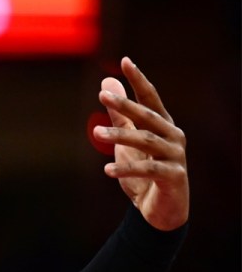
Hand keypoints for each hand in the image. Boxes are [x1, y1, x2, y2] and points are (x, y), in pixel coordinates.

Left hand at [94, 57, 188, 230]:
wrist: (160, 210)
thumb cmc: (143, 172)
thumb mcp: (127, 141)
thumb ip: (119, 115)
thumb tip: (106, 84)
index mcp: (163, 125)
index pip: (151, 98)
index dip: (139, 80)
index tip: (125, 61)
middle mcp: (173, 136)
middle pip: (148, 117)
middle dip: (126, 105)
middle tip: (102, 96)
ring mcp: (175, 156)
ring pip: (147, 141)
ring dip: (120, 136)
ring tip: (96, 133)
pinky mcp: (173, 177)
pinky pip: (148, 170)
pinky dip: (127, 169)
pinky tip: (107, 170)